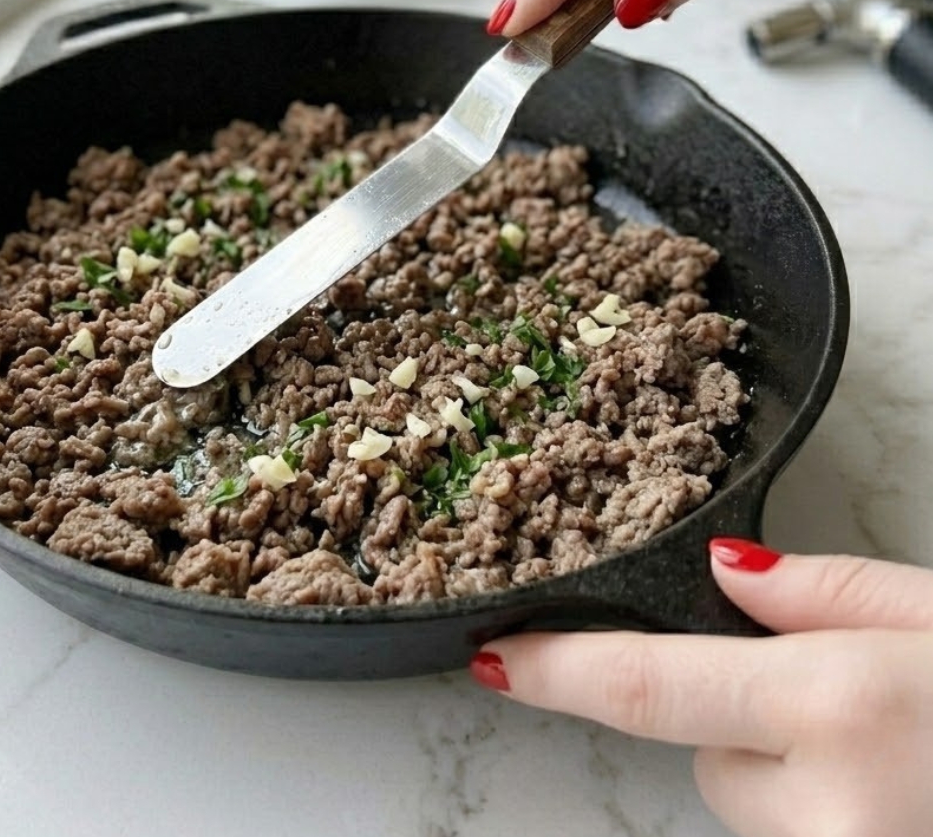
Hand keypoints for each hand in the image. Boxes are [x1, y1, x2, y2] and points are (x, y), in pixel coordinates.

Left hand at [471, 539, 932, 836]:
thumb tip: (726, 575)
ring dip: (797, 778)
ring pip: (761, 811)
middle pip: (712, 755)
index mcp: (840, 709)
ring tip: (902, 757)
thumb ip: (830, 592)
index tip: (496, 658)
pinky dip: (832, 817)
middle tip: (849, 700)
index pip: (650, 686)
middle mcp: (829, 812)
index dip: (559, 671)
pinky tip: (901, 791)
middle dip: (746, 719)